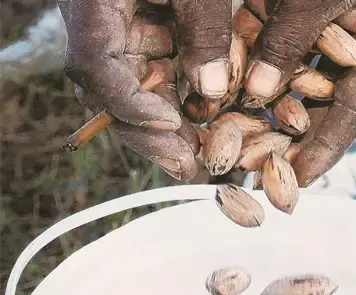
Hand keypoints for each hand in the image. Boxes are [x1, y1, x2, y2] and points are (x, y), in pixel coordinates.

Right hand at [57, 0, 232, 180]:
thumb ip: (202, 25)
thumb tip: (210, 90)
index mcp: (95, 9)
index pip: (97, 67)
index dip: (131, 104)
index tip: (170, 125)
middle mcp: (103, 31)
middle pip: (116, 97)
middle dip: (154, 137)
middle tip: (189, 167)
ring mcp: (123, 42)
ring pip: (138, 98)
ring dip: (169, 133)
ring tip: (201, 161)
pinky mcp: (146, 45)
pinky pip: (157, 84)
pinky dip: (180, 109)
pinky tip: (205, 129)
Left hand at [244, 0, 355, 186]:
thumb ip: (287, 41)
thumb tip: (257, 93)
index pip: (353, 111)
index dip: (327, 149)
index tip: (301, 179)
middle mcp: (354, 47)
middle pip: (326, 110)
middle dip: (298, 143)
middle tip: (269, 174)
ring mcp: (328, 37)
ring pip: (301, 92)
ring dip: (276, 120)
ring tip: (253, 151)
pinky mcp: (301, 25)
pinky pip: (281, 65)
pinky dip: (262, 86)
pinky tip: (241, 109)